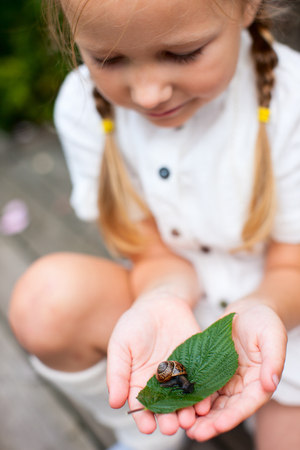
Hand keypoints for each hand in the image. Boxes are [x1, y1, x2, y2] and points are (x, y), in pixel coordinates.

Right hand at [107, 294, 201, 434]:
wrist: (159, 302)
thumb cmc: (135, 324)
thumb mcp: (120, 345)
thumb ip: (117, 373)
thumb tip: (114, 403)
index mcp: (139, 383)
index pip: (141, 407)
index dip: (143, 419)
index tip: (147, 428)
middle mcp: (160, 384)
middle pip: (165, 408)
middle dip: (168, 419)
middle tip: (171, 427)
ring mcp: (180, 375)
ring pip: (184, 399)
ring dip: (187, 411)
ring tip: (189, 419)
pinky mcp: (196, 365)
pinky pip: (201, 382)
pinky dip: (204, 394)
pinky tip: (205, 402)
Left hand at [186, 303, 286, 441]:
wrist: (249, 308)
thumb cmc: (265, 320)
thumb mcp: (272, 336)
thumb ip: (273, 360)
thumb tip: (271, 383)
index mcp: (259, 382)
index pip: (246, 405)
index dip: (232, 417)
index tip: (216, 426)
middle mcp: (242, 385)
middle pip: (226, 409)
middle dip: (211, 423)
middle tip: (194, 433)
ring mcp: (226, 378)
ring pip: (212, 401)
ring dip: (199, 414)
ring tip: (182, 424)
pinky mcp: (213, 369)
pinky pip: (202, 385)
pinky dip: (192, 394)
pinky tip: (178, 401)